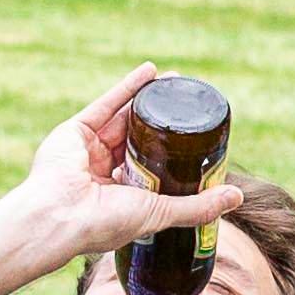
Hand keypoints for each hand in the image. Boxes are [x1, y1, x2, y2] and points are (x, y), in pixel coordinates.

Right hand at [17, 67, 242, 265]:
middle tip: (187, 103)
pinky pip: (106, 104)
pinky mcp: (75, 131)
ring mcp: (89, 150)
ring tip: (175, 83)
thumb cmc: (104, 223)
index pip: (152, 170)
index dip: (172, 154)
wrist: (58, 214)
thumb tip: (237, 197)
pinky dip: (128, 87)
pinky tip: (150, 72)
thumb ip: (197, 206)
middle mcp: (103, 173)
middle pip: (138, 140)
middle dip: (163, 122)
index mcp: (121, 197)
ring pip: (124, 119)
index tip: (195, 139)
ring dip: (149, 99)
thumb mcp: (159, 214)